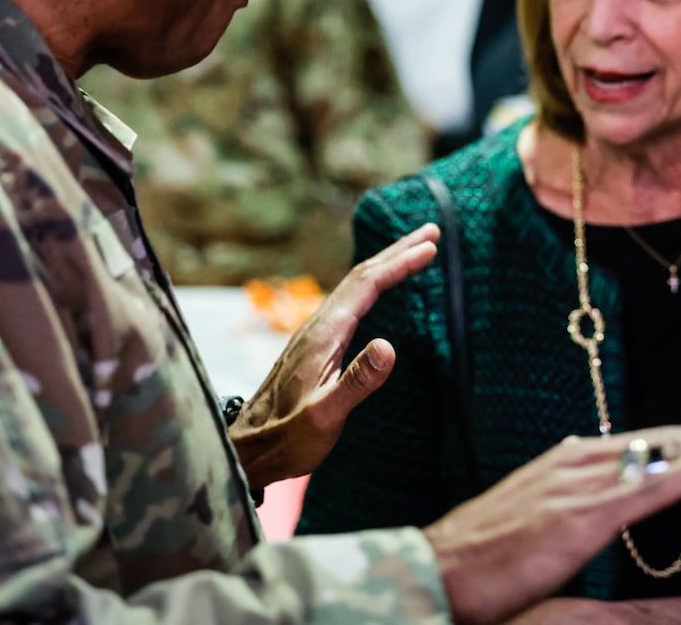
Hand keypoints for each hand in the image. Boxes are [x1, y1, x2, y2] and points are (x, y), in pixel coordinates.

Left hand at [228, 224, 437, 487]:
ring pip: (354, 286)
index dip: (399, 263)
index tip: (430, 247)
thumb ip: (357, 381)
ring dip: (385, 264)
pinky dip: (372, 284)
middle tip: (431, 231)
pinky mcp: (315, 345)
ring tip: (414, 250)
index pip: (366, 286)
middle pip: (360, 276)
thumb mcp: (325, 416)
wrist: (248, 450)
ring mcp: (314, 334)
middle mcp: (317, 326)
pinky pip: (349, 301)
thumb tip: (390, 346)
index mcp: (323, 335)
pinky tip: (378, 289)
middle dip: (397, 251)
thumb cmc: (286, 438)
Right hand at [426, 400, 680, 624]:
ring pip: (678, 450)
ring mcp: (587, 482)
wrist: (432, 568)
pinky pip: (651, 488)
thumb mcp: (547, 513)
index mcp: (587, 460)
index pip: (672, 440)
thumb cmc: (486, 551)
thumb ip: (584, 493)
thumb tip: (609, 477)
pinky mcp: (581, 514)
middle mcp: (592, 458)